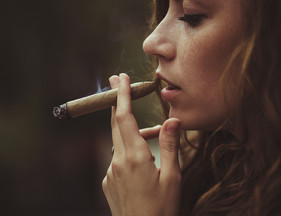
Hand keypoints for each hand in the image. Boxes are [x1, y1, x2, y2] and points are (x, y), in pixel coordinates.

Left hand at [102, 73, 181, 215]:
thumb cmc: (161, 209)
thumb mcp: (172, 177)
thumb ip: (170, 146)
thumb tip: (173, 120)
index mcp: (134, 157)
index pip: (124, 117)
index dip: (122, 96)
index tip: (121, 78)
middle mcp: (117, 161)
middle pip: (114, 123)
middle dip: (115, 100)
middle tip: (116, 82)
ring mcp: (110, 172)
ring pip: (118, 141)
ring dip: (128, 130)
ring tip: (151, 131)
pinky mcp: (108, 181)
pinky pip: (117, 158)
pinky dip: (127, 150)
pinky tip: (142, 160)